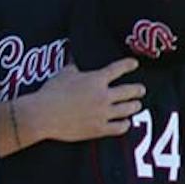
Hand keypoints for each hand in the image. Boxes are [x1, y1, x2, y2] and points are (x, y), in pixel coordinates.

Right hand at [27, 58, 144, 141]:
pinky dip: (125, 124)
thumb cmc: (51, 92)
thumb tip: (73, 54)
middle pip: (130, 91)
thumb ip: (74, 66)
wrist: (42, 115)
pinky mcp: (100, 129)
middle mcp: (104, 95)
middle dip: (138, 90)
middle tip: (141, 89)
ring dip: (135, 106)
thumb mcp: (63, 73)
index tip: (135, 63)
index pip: (118, 69)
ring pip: (129, 109)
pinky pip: (120, 128)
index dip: (128, 65)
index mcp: (96, 80)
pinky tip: (126, 123)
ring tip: (137, 105)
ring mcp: (104, 113)